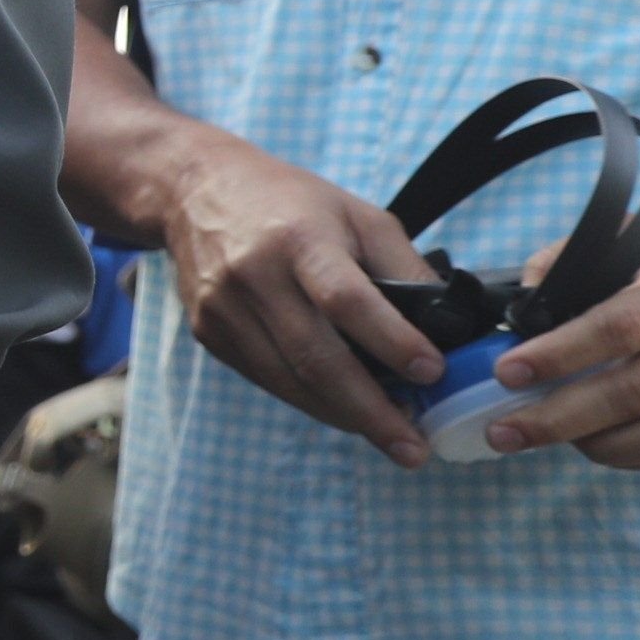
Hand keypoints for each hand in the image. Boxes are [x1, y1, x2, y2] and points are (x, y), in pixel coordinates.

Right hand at [140, 119, 441, 466]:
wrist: (194, 192)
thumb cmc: (289, 201)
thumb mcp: (357, 214)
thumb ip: (402, 265)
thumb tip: (446, 325)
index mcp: (298, 239)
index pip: (346, 300)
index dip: (391, 341)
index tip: (431, 374)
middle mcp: (254, 276)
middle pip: (316, 357)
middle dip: (371, 410)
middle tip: (415, 448)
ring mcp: (224, 310)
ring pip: (289, 380)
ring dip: (344, 415)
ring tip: (391, 436)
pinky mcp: (208, 332)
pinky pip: (267, 378)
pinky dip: (310, 399)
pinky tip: (345, 409)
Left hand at [485, 204, 639, 467]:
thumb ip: (586, 259)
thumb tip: (525, 298)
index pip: (618, 325)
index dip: (557, 354)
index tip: (507, 372)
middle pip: (635, 390)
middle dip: (558, 418)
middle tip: (504, 430)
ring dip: (597, 448)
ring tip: (551, 441)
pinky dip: (639, 458)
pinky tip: (603, 447)